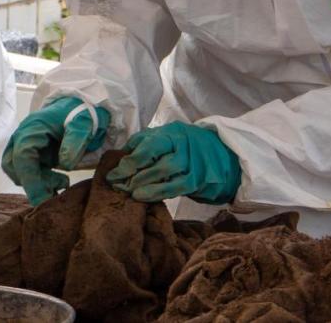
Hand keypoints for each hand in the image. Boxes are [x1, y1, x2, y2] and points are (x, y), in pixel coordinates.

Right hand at [1, 96, 110, 204]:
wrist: (83, 106)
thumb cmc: (82, 112)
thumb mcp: (84, 123)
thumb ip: (75, 140)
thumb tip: (65, 164)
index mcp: (33, 127)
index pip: (22, 156)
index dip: (30, 180)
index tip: (42, 199)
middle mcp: (23, 136)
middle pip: (14, 166)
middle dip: (32, 183)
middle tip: (56, 191)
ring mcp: (26, 145)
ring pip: (19, 171)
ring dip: (37, 183)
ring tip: (62, 183)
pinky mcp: (33, 154)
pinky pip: (28, 172)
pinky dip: (40, 182)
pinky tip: (60, 182)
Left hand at [107, 121, 241, 204]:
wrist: (217, 154)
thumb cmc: (183, 145)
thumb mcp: (165, 136)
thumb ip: (143, 141)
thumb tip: (122, 154)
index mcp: (170, 133)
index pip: (147, 146)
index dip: (128, 162)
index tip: (113, 174)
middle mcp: (182, 146)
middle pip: (154, 160)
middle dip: (132, 174)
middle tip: (118, 185)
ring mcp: (191, 163)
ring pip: (164, 173)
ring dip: (143, 184)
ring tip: (129, 192)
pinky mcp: (196, 180)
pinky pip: (174, 188)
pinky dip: (157, 193)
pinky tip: (143, 197)